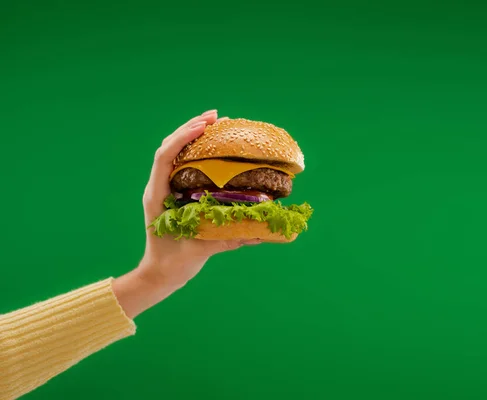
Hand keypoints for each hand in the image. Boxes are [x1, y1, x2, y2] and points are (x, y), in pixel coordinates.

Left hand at [113, 110, 260, 317]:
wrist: (159, 275)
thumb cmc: (174, 263)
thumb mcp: (201, 250)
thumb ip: (227, 240)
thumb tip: (259, 233)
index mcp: (158, 196)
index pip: (164, 157)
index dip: (183, 138)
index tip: (204, 127)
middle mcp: (159, 187)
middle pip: (169, 147)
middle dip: (191, 127)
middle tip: (216, 117)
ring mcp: (164, 188)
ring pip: (174, 152)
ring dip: (192, 134)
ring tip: (215, 122)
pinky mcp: (173, 193)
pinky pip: (181, 163)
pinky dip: (195, 149)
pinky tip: (213, 145)